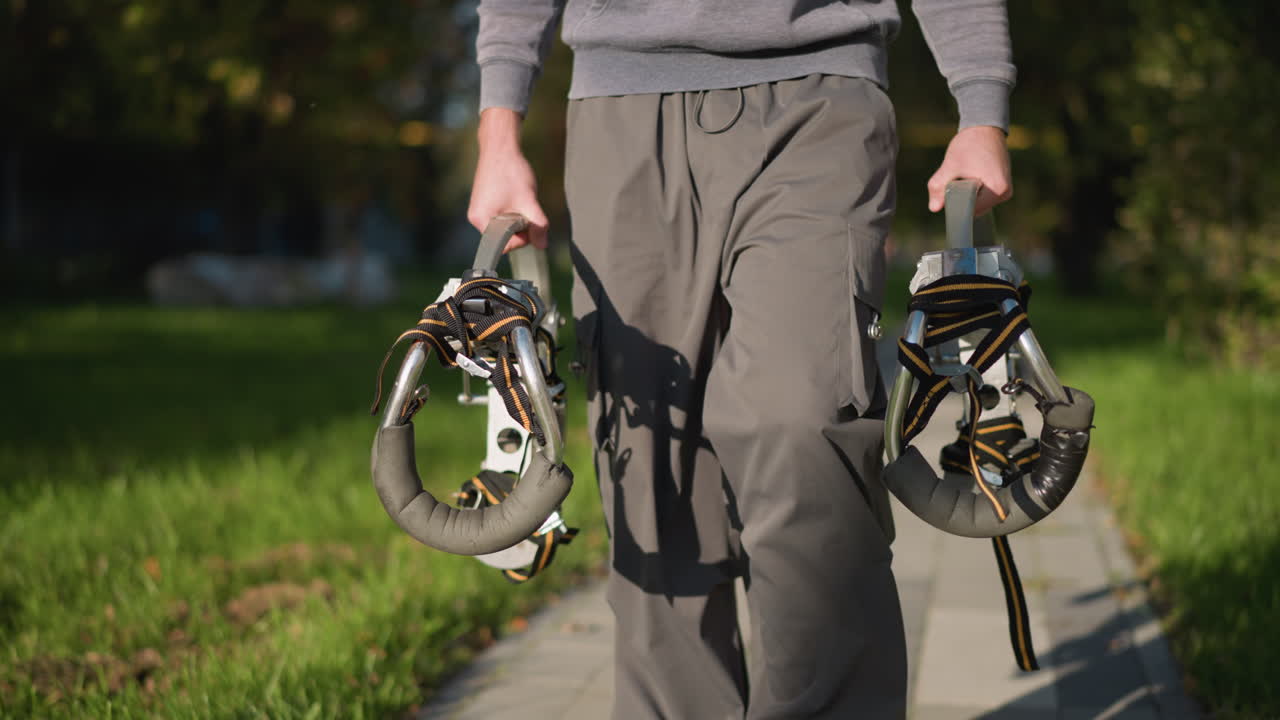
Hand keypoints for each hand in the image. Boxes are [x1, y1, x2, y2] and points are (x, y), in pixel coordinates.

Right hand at [468, 108, 548, 250]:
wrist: (500, 146)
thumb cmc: (511, 172)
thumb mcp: (529, 202)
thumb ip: (538, 226)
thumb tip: (543, 246)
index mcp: (481, 221)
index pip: (504, 245)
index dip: (522, 239)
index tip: (531, 224)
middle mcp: (475, 218)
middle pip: (504, 238)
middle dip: (520, 228)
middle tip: (528, 208)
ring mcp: (478, 210)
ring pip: (504, 227)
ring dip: (517, 218)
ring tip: (521, 198)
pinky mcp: (483, 203)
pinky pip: (500, 217)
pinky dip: (512, 211)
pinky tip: (515, 195)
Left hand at [926, 126, 1011, 215]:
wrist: (984, 127)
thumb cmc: (969, 144)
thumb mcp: (950, 165)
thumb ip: (939, 187)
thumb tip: (934, 208)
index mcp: (998, 190)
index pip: (971, 210)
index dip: (955, 204)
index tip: (947, 190)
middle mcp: (1005, 193)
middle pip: (975, 209)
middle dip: (960, 198)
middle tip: (956, 177)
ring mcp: (1005, 190)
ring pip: (977, 203)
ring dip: (966, 194)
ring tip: (964, 174)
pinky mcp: (1002, 186)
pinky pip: (982, 197)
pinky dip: (972, 190)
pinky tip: (969, 175)